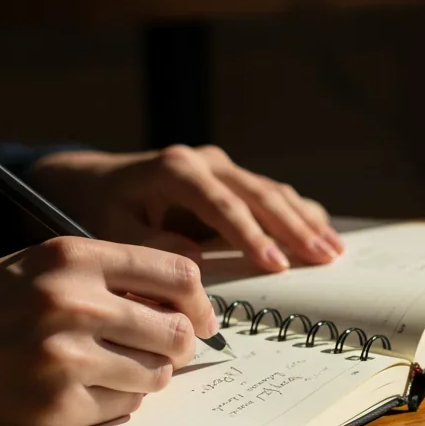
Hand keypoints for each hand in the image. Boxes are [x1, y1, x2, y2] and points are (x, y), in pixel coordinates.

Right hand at [0, 236, 219, 425]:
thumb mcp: (38, 266)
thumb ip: (104, 275)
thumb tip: (178, 300)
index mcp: (72, 256)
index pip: (177, 272)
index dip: (200, 300)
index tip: (201, 315)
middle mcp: (74, 302)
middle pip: (178, 330)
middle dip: (180, 345)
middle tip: (165, 351)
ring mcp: (65, 356)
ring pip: (156, 374)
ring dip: (147, 376)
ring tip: (115, 369)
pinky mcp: (56, 403)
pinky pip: (123, 407)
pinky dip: (115, 402)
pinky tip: (82, 389)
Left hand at [29, 146, 344, 272]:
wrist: (91, 181)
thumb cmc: (98, 210)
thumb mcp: (110, 230)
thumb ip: (149, 244)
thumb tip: (196, 259)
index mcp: (175, 169)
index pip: (222, 203)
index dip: (251, 235)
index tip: (275, 265)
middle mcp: (205, 161)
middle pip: (258, 194)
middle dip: (293, 228)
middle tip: (322, 258)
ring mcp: (222, 167)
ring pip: (272, 192)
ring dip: (304, 221)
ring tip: (333, 252)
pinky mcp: (232, 179)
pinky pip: (271, 195)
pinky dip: (299, 214)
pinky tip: (324, 233)